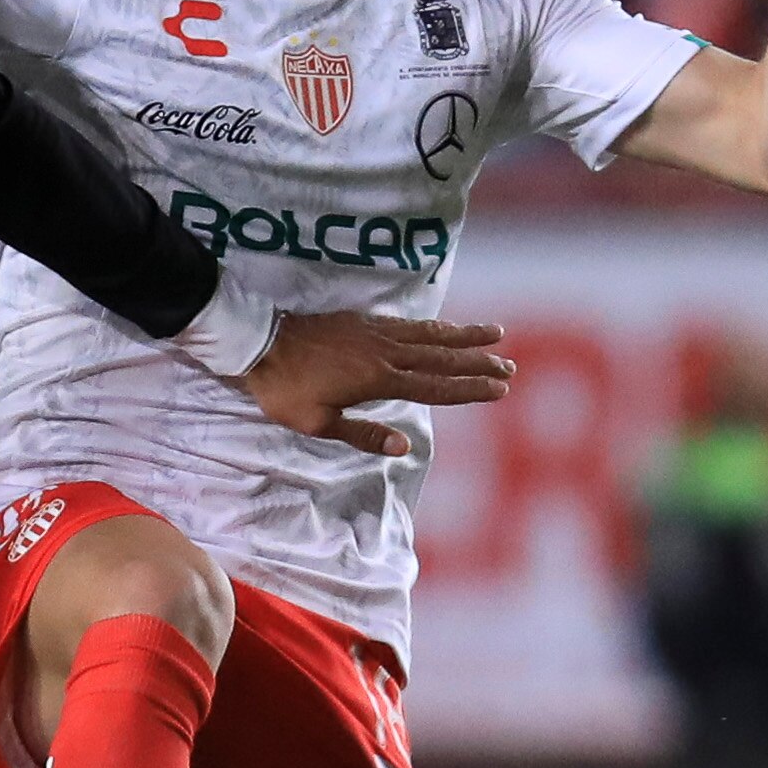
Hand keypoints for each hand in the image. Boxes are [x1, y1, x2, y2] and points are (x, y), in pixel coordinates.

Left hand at [234, 311, 514, 457]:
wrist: (258, 343)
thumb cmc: (284, 390)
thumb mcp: (318, 423)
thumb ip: (364, 434)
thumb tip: (405, 447)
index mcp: (378, 381)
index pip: (435, 387)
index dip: (469, 389)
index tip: (500, 389)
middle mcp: (384, 353)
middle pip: (441, 358)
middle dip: (478, 362)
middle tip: (509, 365)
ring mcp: (375, 333)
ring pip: (430, 335)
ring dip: (464, 336)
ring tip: (495, 334)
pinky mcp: (363, 321)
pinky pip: (409, 324)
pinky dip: (433, 325)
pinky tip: (443, 327)